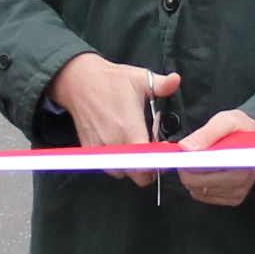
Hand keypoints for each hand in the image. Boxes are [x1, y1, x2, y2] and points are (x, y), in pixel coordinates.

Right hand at [53, 52, 184, 188]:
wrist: (79, 81)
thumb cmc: (111, 80)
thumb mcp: (139, 78)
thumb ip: (161, 84)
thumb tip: (175, 80)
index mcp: (128, 126)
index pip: (146, 160)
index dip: (159, 162)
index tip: (163, 153)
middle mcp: (113, 142)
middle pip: (137, 175)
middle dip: (149, 169)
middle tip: (152, 153)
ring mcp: (100, 148)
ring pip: (124, 174)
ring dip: (133, 168)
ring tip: (137, 150)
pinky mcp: (90, 150)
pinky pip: (108, 169)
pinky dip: (118, 165)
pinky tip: (123, 149)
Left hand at [175, 106, 254, 206]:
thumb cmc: (242, 129)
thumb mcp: (227, 120)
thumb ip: (207, 132)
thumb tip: (187, 147)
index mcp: (245, 159)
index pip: (210, 167)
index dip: (192, 162)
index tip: (183, 155)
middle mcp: (245, 179)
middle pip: (200, 182)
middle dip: (187, 168)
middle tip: (188, 155)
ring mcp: (239, 191)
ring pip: (198, 190)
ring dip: (191, 175)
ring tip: (199, 161)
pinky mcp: (233, 199)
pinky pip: (203, 195)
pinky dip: (197, 184)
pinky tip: (205, 172)